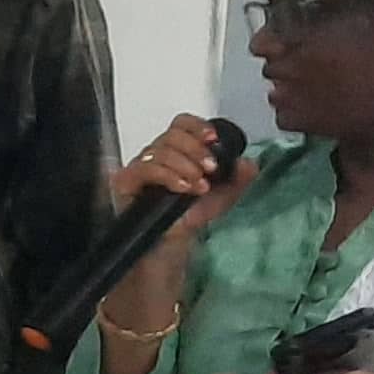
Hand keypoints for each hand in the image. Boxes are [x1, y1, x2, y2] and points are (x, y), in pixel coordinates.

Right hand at [101, 113, 260, 322]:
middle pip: (171, 133)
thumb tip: (249, 163)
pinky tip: (184, 188)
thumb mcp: (221, 198)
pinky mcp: (125, 182)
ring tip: (200, 186)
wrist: (168, 249)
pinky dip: (169, 175)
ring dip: (186, 164)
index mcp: (176, 152)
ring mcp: (138, 168)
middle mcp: (155, 155)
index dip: (197, 127)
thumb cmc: (188, 220)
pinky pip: (146, 168)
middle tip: (211, 170)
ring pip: (160, 149)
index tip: (213, 140)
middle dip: (196, 149)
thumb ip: (237, 180)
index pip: (181, 124)